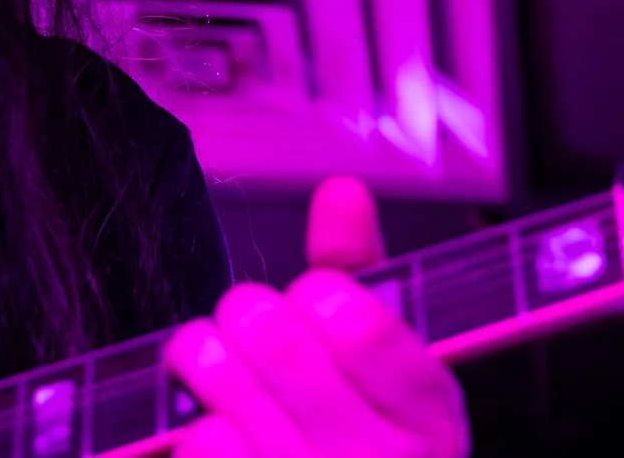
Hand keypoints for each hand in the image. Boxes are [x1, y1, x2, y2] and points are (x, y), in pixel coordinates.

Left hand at [164, 176, 469, 457]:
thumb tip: (342, 190)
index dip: (320, 295)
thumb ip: (362, 273)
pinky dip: (195, 419)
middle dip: (250, 313)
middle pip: (276, 336)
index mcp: (427, 414)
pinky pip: (196, 435)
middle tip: (253, 328)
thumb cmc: (366, 437)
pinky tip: (224, 428)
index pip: (360, 322)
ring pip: (219, 372)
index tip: (315, 305)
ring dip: (206, 352)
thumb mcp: (389, 360)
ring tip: (222, 364)